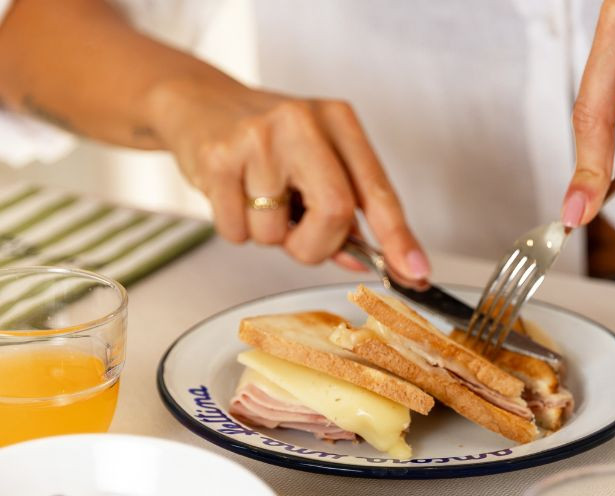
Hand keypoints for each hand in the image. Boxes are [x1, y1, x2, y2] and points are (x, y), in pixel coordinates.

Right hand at [149, 80, 429, 278]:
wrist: (198, 102)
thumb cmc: (267, 138)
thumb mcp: (317, 160)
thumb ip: (344, 211)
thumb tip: (361, 261)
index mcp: (339, 122)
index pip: (378, 191)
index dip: (399, 238)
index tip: (415, 273)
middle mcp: (303, 122)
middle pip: (335, 213)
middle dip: (319, 245)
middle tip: (300, 234)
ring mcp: (259, 137)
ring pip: (278, 232)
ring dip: (270, 236)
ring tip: (258, 198)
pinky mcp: (219, 156)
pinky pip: (238, 231)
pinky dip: (237, 229)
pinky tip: (233, 194)